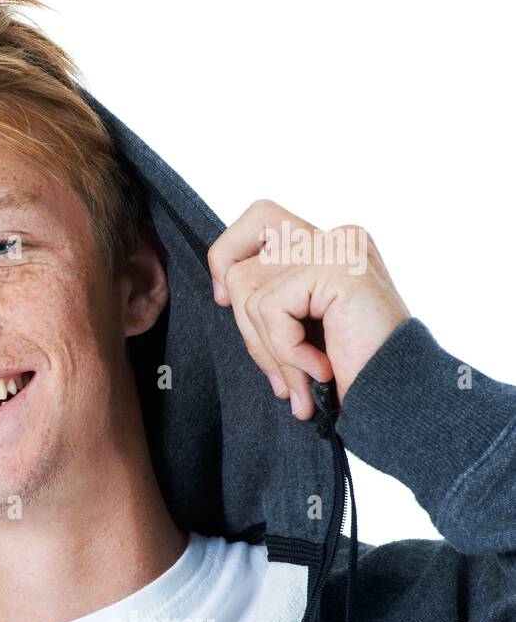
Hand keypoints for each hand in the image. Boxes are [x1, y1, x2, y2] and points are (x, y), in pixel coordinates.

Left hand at [207, 198, 410, 419]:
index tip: (224, 301)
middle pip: (242, 262)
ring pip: (249, 291)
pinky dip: (287, 349)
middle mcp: (337, 238)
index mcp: (331, 247)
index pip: (257, 220)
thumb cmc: (353, 374)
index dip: (228, 256)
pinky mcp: (338, 267)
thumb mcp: (299, 330)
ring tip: (306, 379)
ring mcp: (340, 247)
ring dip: (271, 350)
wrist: (399, 402)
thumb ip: (268, 299)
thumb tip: (222, 290)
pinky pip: (270, 308)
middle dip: (247, 325)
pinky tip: (323, 369)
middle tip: (279, 371)